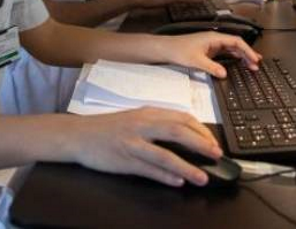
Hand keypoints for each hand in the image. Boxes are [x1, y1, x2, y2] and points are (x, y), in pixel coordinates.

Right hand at [66, 108, 222, 186]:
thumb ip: (158, 124)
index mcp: (147, 113)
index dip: (201, 130)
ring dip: (186, 167)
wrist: (79, 135)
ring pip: (164, 155)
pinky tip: (177, 183)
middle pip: (176, 131)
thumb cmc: (109, 128)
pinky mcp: (123, 160)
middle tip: (216, 155)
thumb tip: (186, 136)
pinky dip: (164, 177)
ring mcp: (132, 144)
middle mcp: (141, 125)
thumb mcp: (135, 118)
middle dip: (200, 143)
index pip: (181, 117)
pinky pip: (148, 170)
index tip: (214, 141)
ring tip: (202, 178)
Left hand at [160, 31, 261, 75]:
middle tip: (256, 65)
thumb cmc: (178, 50)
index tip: (254, 59)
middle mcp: (214, 40)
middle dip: (247, 54)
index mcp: (214, 38)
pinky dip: (233, 59)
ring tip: (251, 66)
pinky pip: (225, 54)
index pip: (236, 41)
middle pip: (236, 45)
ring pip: (231, 50)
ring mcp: (212, 45)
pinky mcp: (208, 51)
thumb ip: (211, 67)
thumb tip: (224, 73)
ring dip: (241, 57)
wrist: (166, 49)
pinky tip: (238, 64)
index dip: (247, 50)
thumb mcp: (196, 61)